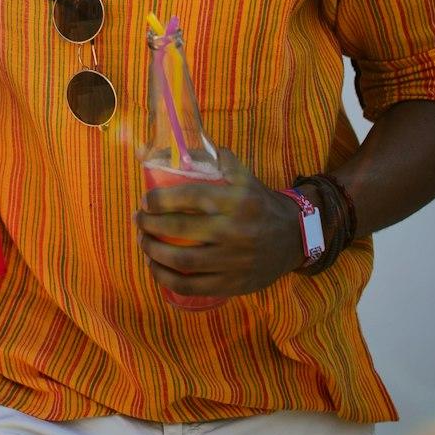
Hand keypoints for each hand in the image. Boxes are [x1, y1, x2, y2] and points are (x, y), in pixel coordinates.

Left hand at [134, 146, 306, 301]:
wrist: (294, 238)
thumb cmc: (261, 204)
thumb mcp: (246, 178)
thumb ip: (221, 160)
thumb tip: (187, 148)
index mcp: (236, 201)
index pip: (190, 197)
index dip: (160, 199)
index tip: (145, 200)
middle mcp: (235, 231)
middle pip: (180, 228)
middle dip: (150, 224)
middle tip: (139, 219)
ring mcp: (233, 261)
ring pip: (183, 261)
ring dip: (153, 251)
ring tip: (143, 242)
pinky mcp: (233, 284)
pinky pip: (193, 286)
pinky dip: (167, 279)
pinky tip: (156, 268)